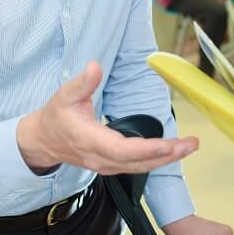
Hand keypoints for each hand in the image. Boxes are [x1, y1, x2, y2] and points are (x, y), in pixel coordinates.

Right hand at [17, 61, 198, 174]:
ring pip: (140, 167)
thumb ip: (82, 82)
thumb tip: (94, 67)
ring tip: (188, 147)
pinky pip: (136, 167)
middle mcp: (101, 158)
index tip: (169, 144)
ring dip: (166, 159)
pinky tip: (171, 152)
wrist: (43, 141)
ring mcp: (106, 165)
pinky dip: (156, 160)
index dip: (148, 149)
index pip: (124, 150)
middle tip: (191, 144)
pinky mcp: (110, 166)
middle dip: (167, 155)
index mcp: (91, 141)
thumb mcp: (64, 96)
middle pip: (138, 162)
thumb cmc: (55, 117)